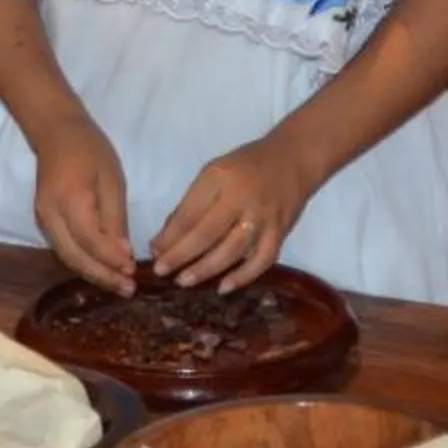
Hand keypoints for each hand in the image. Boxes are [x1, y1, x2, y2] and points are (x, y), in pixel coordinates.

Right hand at [33, 116, 135, 294]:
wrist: (56, 134)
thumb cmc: (90, 151)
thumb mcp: (112, 179)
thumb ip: (115, 217)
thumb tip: (123, 254)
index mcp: (70, 199)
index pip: (89, 240)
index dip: (110, 258)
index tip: (132, 270)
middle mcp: (50, 214)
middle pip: (74, 256)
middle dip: (102, 276)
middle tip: (128, 289)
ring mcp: (42, 220)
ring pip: (67, 257)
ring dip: (93, 274)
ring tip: (119, 285)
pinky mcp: (43, 222)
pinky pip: (63, 249)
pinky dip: (83, 262)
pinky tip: (102, 269)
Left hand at [152, 137, 321, 291]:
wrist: (294, 159)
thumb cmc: (247, 165)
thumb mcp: (214, 172)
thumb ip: (192, 203)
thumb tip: (167, 237)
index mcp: (220, 177)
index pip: (189, 212)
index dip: (169, 236)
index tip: (153, 251)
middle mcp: (242, 197)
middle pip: (207, 234)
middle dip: (180, 255)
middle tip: (161, 271)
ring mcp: (263, 217)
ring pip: (232, 250)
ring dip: (205, 269)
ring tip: (184, 281)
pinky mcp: (280, 231)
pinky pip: (262, 260)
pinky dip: (243, 277)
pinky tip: (223, 288)